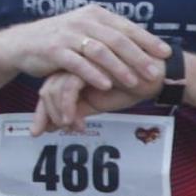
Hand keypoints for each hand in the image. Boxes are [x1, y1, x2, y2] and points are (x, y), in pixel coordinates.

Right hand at [0, 3, 167, 95]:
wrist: (22, 43)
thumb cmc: (60, 40)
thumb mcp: (85, 30)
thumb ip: (109, 34)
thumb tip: (143, 43)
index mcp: (94, 14)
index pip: (126, 27)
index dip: (147, 40)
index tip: (166, 53)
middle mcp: (81, 21)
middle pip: (116, 39)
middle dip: (138, 57)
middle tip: (154, 72)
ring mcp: (67, 35)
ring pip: (99, 51)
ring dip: (119, 68)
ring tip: (133, 82)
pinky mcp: (54, 50)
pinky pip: (77, 63)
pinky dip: (93, 74)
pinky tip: (106, 85)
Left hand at [30, 68, 151, 134]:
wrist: (156, 76)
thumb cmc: (128, 88)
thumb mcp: (97, 103)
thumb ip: (76, 111)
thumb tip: (50, 127)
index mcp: (73, 71)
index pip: (49, 90)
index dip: (43, 112)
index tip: (39, 131)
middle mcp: (73, 65)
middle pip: (47, 88)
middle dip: (44, 114)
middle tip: (48, 132)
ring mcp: (80, 63)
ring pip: (54, 88)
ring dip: (59, 113)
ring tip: (69, 128)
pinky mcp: (90, 65)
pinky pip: (70, 87)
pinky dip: (69, 107)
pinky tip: (77, 123)